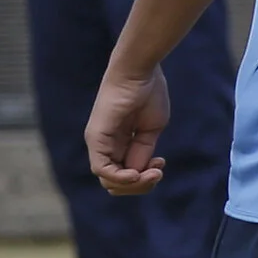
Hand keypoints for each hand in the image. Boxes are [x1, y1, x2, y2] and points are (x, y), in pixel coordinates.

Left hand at [86, 65, 170, 195]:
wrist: (140, 71)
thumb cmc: (148, 93)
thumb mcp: (150, 130)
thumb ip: (143, 152)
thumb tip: (137, 172)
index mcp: (120, 144)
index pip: (126, 176)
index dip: (145, 178)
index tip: (161, 163)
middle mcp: (106, 146)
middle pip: (117, 184)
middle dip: (141, 185)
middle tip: (158, 172)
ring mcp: (99, 142)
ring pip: (109, 181)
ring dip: (134, 184)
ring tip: (153, 172)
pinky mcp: (96, 137)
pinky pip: (101, 168)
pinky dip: (120, 177)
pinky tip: (136, 173)